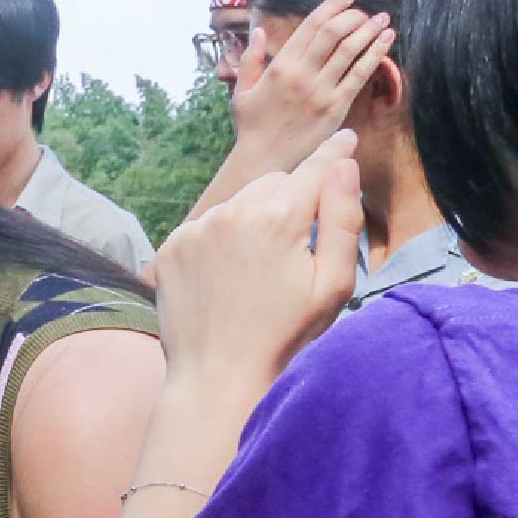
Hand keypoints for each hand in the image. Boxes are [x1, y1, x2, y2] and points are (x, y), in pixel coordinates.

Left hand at [152, 131, 365, 402]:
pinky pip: (209, 225)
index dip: (334, 154)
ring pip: (241, 201)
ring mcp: (196, 229)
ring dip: (256, 218)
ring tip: (260, 268)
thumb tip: (344, 165)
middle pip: (276, 183)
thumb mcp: (333, 285)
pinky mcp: (172, 247)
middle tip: (298, 243)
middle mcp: (232, 213)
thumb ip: (343, 219)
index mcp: (278, 219)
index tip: (345, 139)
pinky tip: (230, 276)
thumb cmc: (284, 337)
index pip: (315, 168)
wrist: (217, 378)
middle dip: (292, 200)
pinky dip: (223, 238)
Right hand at [229, 0, 394, 172]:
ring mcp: (320, 92)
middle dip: (353, 15)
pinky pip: (359, 75)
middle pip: (333, 33)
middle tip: (364, 10)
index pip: (311, 25)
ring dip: (369, 29)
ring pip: (350, 50)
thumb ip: (250, 60)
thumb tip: (257, 32)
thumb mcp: (241, 91)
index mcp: (280, 66)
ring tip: (382, 19)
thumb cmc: (251, 127)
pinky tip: (386, 40)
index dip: (333, 5)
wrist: (263, 161)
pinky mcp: (335, 108)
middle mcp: (301, 75)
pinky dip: (375, 54)